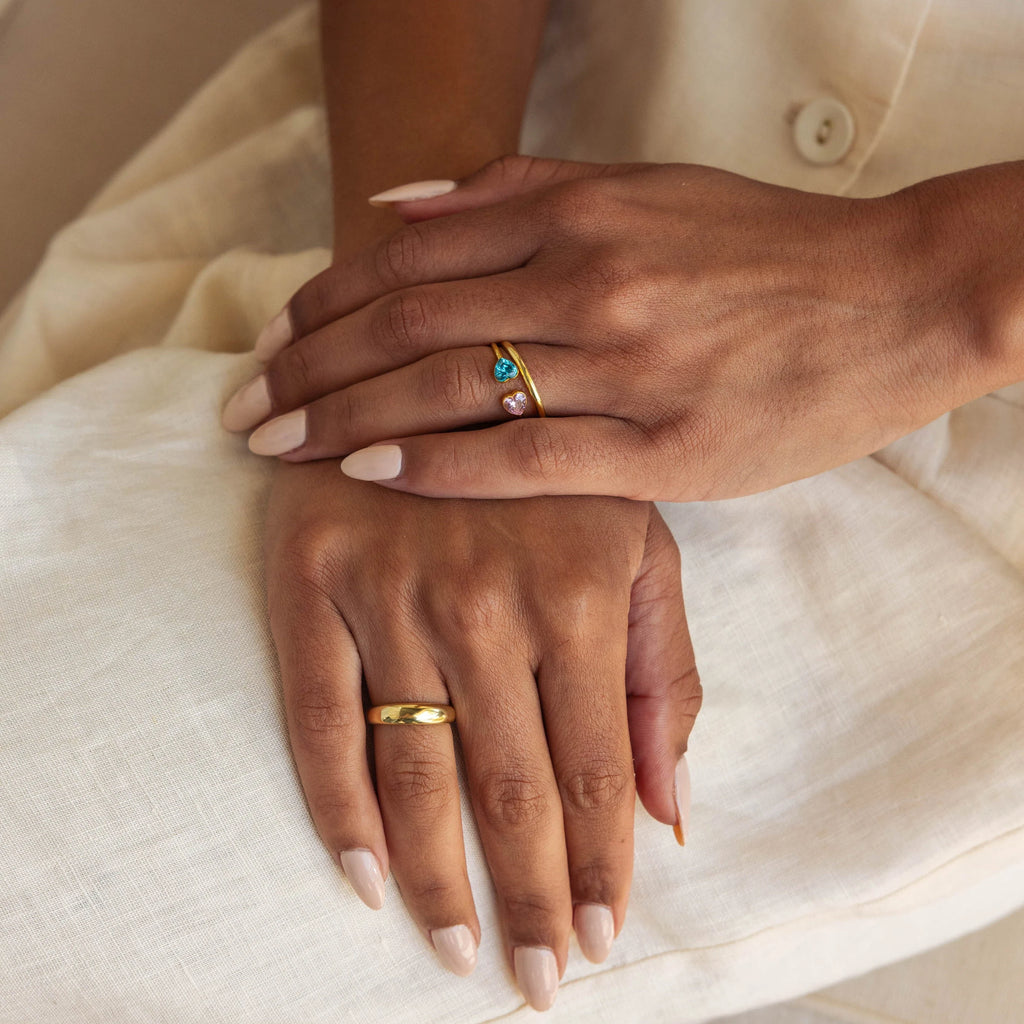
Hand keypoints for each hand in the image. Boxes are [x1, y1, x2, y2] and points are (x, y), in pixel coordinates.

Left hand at [224, 154, 977, 500]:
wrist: (892, 301)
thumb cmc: (763, 251)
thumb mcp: (643, 190)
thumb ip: (521, 194)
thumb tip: (401, 205)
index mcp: (578, 215)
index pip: (410, 257)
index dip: (325, 300)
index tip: (275, 339)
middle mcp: (587, 279)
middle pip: (407, 322)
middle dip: (310, 365)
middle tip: (246, 407)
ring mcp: (623, 365)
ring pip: (449, 386)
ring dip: (347, 414)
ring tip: (280, 444)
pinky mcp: (663, 448)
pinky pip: (523, 456)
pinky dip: (438, 462)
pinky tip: (371, 472)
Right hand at [264, 464, 700, 1007]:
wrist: (430, 367)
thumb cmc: (551, 466)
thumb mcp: (640, 545)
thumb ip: (660, 674)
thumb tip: (670, 814)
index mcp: (581, 596)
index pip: (595, 773)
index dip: (596, 870)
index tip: (596, 942)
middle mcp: (488, 604)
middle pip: (511, 791)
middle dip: (527, 902)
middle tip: (532, 984)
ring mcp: (392, 593)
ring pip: (413, 772)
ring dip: (436, 879)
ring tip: (458, 950)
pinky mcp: (312, 580)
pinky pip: (316, 717)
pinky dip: (334, 806)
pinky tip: (358, 875)